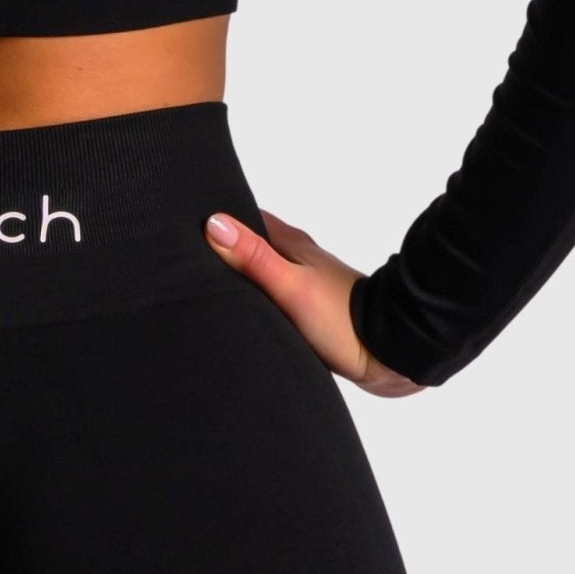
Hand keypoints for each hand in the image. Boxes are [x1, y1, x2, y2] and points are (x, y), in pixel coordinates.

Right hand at [203, 208, 425, 398]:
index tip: (187, 224)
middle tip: (188, 259)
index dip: (218, 218)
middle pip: (252, 246)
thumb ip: (253, 258)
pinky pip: (271, 299)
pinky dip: (254, 301)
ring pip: (261, 274)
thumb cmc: (341, 319)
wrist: (386, 356)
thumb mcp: (289, 286)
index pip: (247, 218)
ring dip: (239, 277)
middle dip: (223, 251)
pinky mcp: (308, 313)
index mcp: (292, 244)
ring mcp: (303, 286)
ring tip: (207, 288)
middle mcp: (297, 260)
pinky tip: (242, 315)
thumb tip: (214, 224)